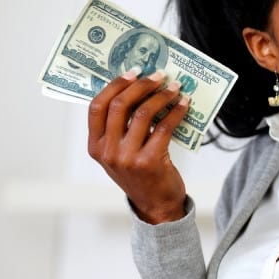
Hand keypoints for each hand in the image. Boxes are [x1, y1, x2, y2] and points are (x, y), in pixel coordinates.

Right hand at [87, 69, 189, 223]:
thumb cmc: (139, 174)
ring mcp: (127, 158)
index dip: (114, 85)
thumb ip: (120, 128)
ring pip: (143, 113)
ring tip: (174, 87)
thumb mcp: (119, 153)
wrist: (155, 205)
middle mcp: (107, 152)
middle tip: (159, 74)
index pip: (97, 107)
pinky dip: (176, 112)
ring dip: (162, 95)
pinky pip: (164, 127)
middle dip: (141, 85)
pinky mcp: (149, 162)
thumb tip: (136, 88)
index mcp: (95, 146)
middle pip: (120, 105)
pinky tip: (184, 104)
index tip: (133, 72)